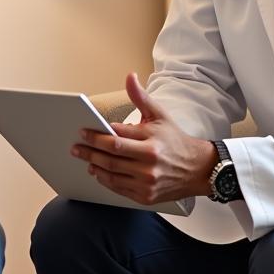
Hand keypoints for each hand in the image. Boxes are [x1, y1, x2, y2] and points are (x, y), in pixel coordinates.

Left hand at [70, 72, 215, 204]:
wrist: (198, 169)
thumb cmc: (175, 140)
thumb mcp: (160, 115)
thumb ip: (141, 97)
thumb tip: (130, 77)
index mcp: (151, 142)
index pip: (117, 137)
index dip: (97, 135)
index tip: (83, 131)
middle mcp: (149, 163)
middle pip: (111, 157)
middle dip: (90, 151)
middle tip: (76, 146)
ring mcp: (147, 182)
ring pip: (112, 175)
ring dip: (95, 166)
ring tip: (85, 158)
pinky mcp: (146, 196)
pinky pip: (119, 188)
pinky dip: (106, 180)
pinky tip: (99, 172)